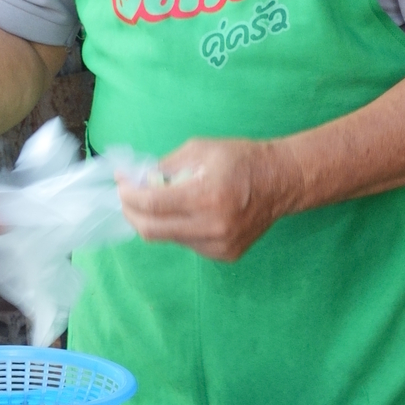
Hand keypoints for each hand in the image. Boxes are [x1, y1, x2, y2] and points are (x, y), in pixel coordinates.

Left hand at [118, 136, 289, 263]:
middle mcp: (212, 226)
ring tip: (169, 201)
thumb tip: (136, 179)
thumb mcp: (200, 149)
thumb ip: (165, 166)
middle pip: (151, 230)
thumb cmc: (241, 159)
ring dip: (159, 220)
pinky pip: (189, 245)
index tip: (122, 184)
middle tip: (129, 198)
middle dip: (132, 213)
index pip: (151, 204)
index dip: (128, 195)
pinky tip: (195, 214)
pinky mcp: (226, 255)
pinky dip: (181, 229)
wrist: (282, 181)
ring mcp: (220, 245)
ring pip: (169, 239)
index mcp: (206, 196)